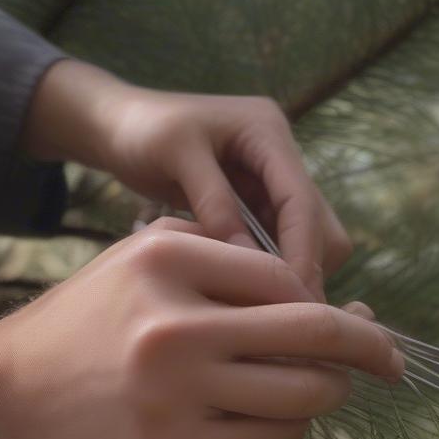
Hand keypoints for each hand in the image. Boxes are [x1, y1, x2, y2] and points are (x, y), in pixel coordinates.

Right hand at [0, 219, 402, 438]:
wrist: (3, 399)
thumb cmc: (88, 325)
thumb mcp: (140, 260)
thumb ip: (223, 259)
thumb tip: (323, 293)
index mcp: (172, 258)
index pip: (292, 281)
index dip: (335, 305)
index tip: (357, 323)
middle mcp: (177, 320)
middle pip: (318, 332)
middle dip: (372, 348)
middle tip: (394, 362)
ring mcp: (176, 389)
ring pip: (305, 394)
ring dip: (326, 395)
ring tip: (319, 393)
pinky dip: (288, 431)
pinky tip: (275, 423)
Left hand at [22, 59, 351, 298]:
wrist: (117, 124)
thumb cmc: (140, 128)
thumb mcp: (174, 154)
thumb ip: (214, 202)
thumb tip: (250, 260)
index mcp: (268, 132)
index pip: (303, 201)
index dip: (303, 253)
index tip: (293, 299)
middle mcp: (281, 156)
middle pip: (321, 226)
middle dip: (307, 268)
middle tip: (279, 315)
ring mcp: (272, 183)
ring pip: (307, 241)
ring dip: (288, 274)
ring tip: (259, 308)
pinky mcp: (258, 205)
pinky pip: (278, 246)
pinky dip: (268, 270)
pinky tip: (246, 295)